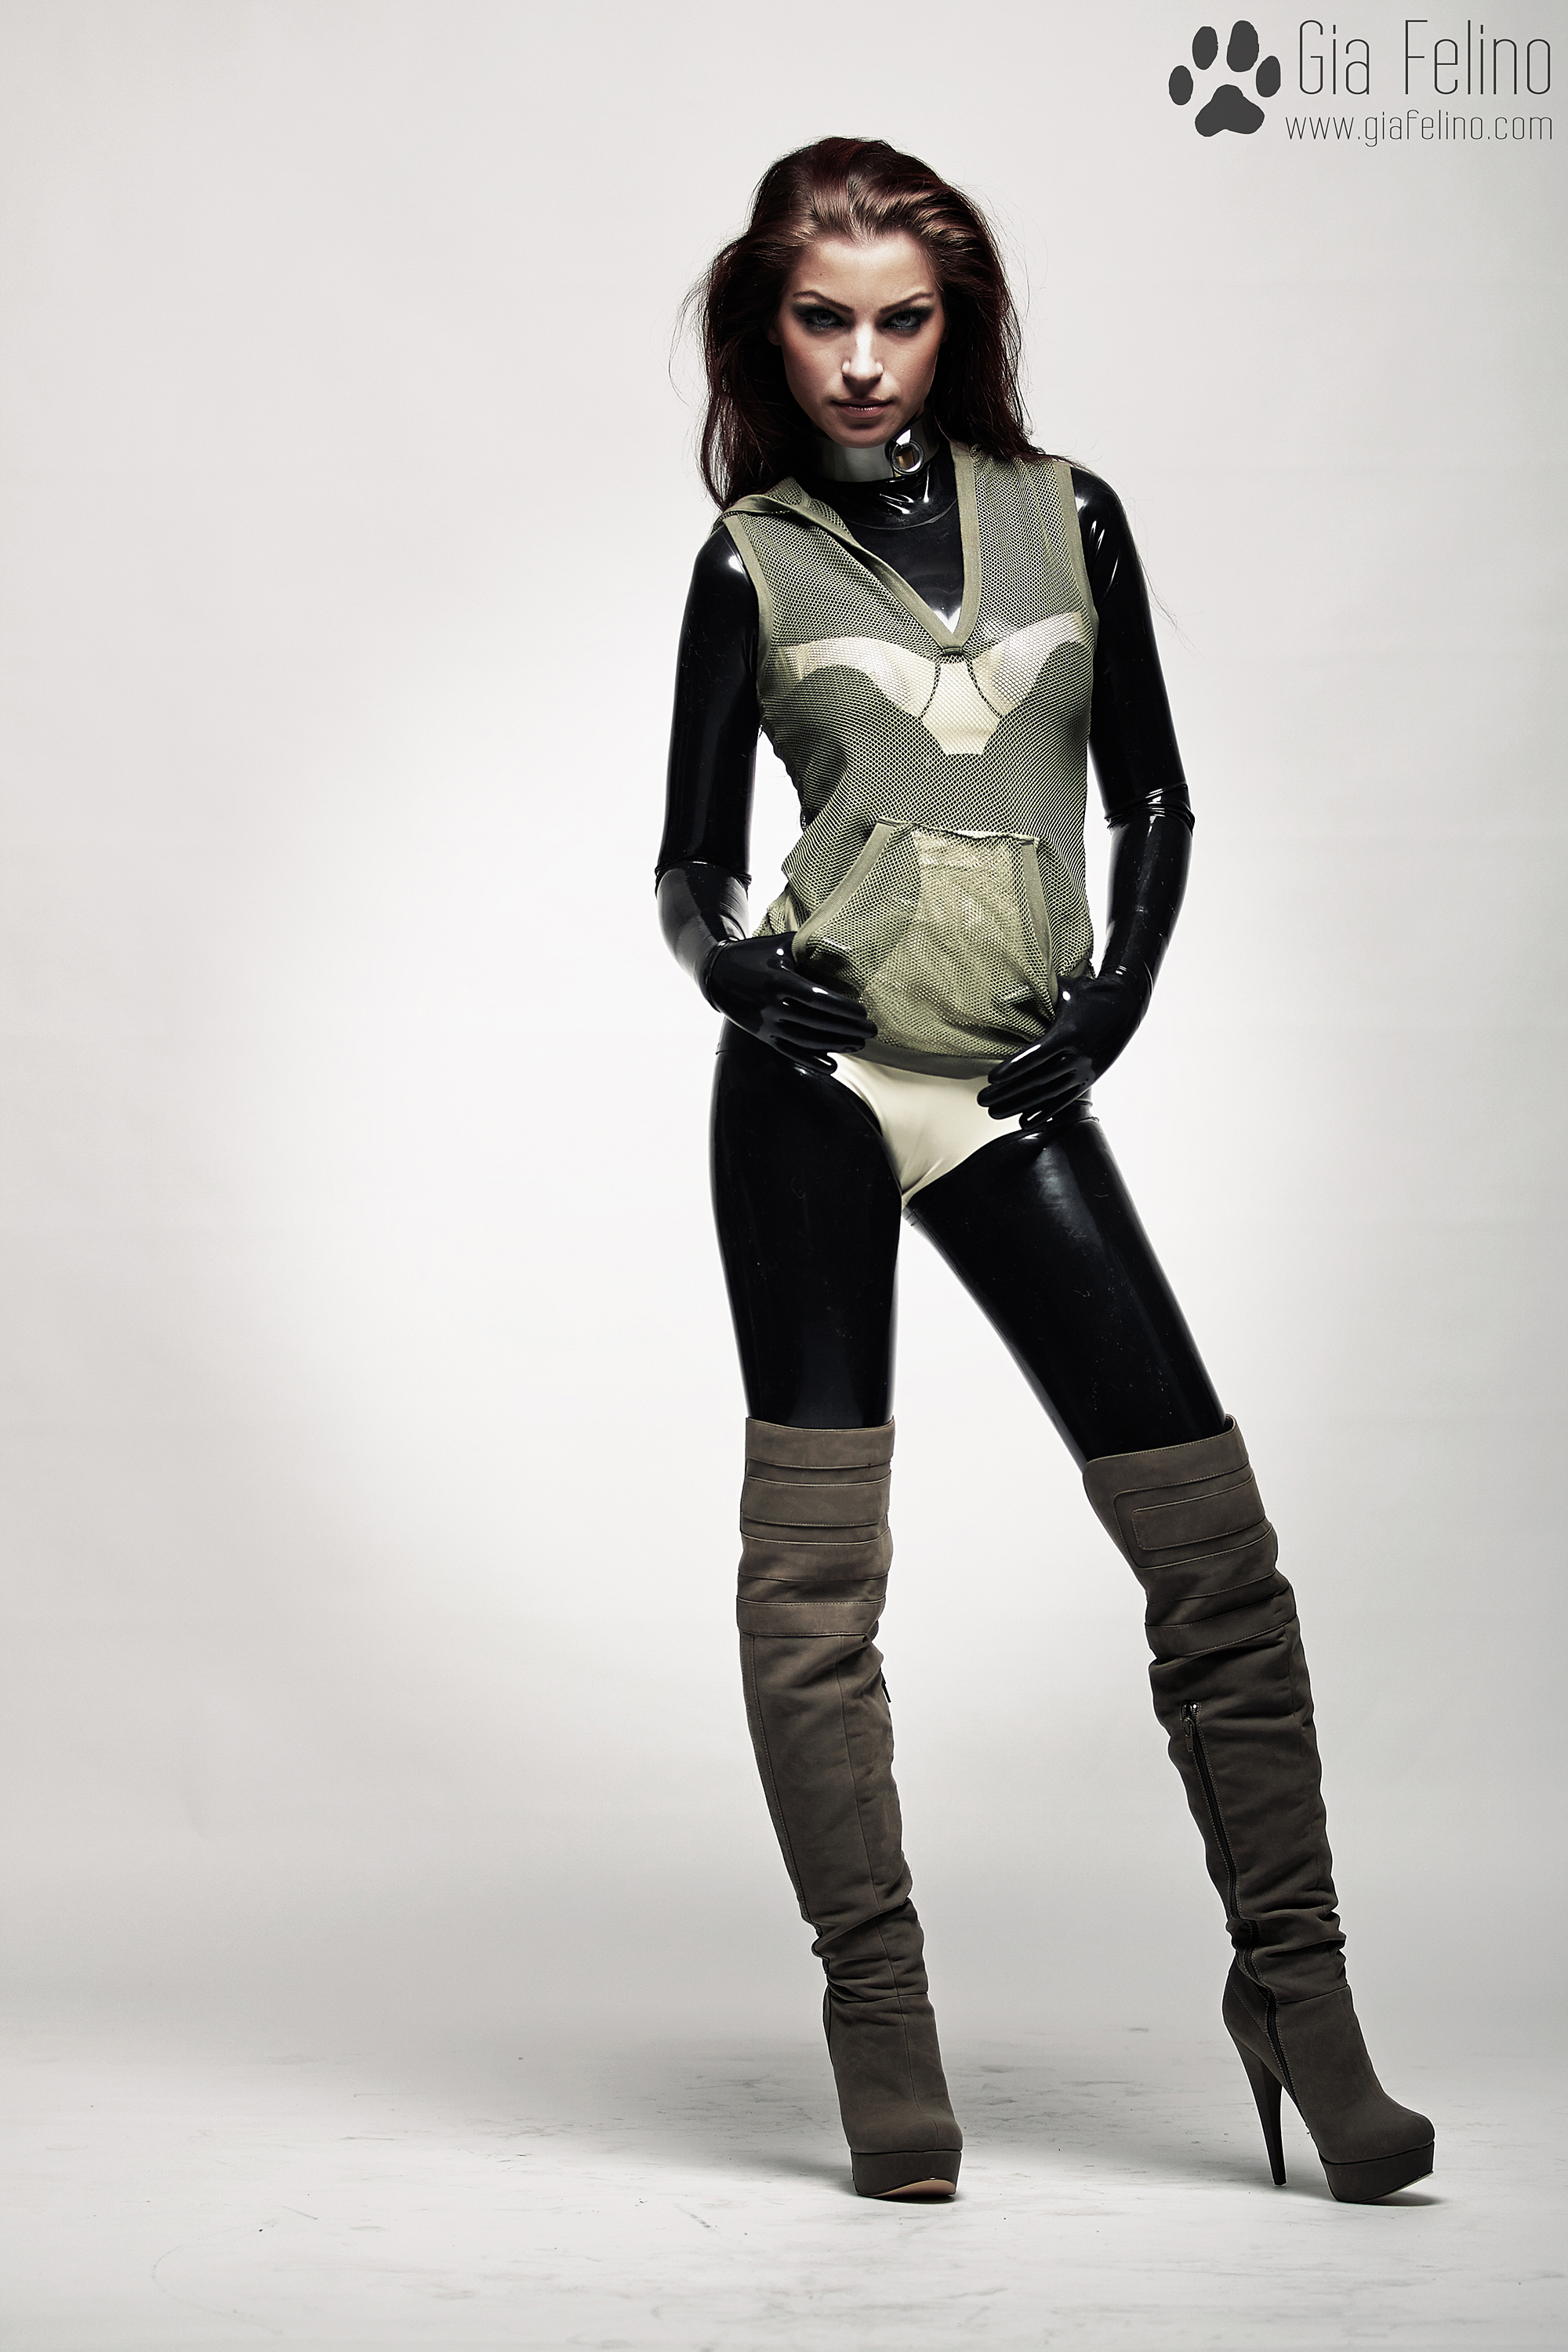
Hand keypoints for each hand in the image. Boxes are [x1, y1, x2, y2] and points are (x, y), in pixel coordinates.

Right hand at [701, 933, 875, 1068]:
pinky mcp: (763, 1037)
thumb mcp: (782, 944)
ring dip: (836, 1045)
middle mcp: (771, 1007)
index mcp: (778, 982)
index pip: (817, 999)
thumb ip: (812, 947)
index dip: (842, 1008)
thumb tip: (849, 950)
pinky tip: (833, 1065)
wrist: (718, 974)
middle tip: (872, 1030)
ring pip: (806, 1041)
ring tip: (859, 1044)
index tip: (863, 1012)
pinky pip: (790, 1052)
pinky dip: (812, 1061)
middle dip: (847, 1029)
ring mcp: (766, 1025)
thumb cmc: (757, 954)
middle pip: (816, 1023)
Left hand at [977, 968, 1148, 1125]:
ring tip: (994, 1112)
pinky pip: (1063, 1100)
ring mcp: (1084, 1071)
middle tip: (982, 1100)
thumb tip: (1004, 991)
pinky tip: (1025, 1121)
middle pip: (1037, 1080)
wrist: (1127, 1003)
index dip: (1013, 1068)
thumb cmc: (1089, 992)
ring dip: (1018, 1105)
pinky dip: (1044, 1112)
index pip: (1035, 1056)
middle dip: (1007, 1092)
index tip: (992, 1078)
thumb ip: (1036, 993)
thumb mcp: (1063, 989)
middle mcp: (1078, 1056)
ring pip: (1047, 1094)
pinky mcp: (1089, 1079)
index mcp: (1069, 1034)